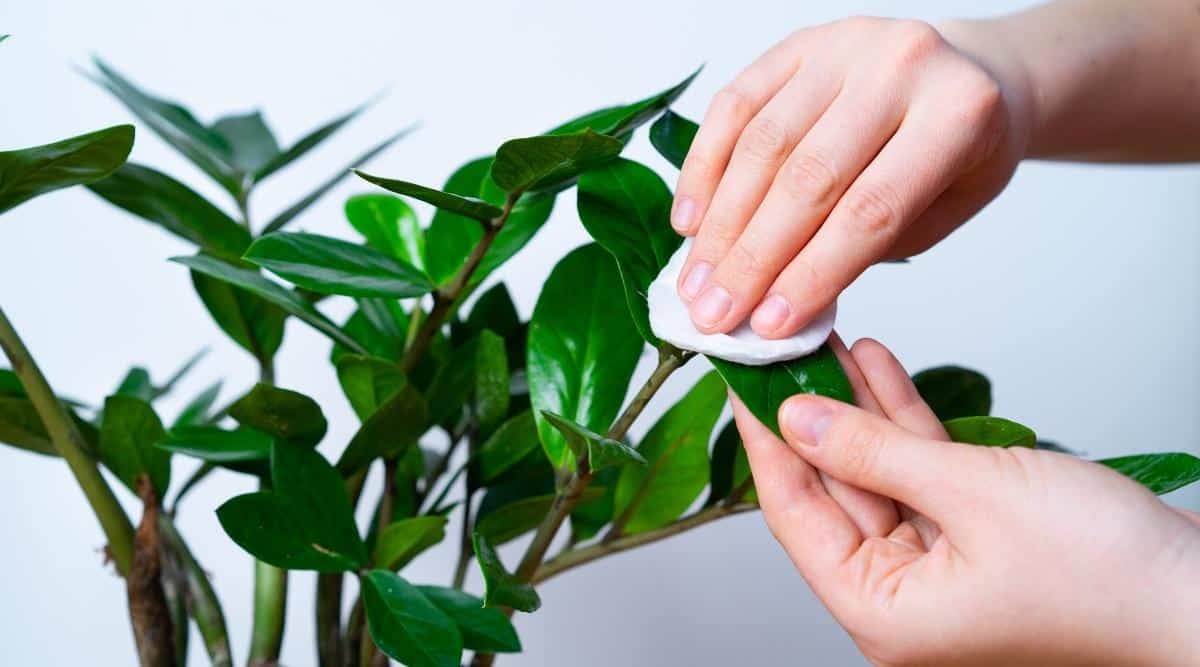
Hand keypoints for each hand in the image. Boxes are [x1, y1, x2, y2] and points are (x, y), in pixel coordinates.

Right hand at [673, 17, 1033, 337]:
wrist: (966, 71)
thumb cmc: (959, 153)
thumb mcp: (944, 210)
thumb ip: (870, 247)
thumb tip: (778, 298)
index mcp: (958, 112)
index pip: (870, 210)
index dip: (812, 274)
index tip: (769, 325)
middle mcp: (900, 65)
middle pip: (808, 178)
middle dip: (753, 258)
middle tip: (715, 315)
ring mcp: (843, 44)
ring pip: (763, 144)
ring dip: (721, 223)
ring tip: (695, 282)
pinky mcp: (798, 42)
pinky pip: (735, 105)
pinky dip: (704, 167)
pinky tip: (690, 220)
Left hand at [732, 337, 1199, 665]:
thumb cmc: (1109, 577)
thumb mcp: (972, 496)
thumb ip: (873, 454)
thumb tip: (798, 419)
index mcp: (883, 613)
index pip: (794, 514)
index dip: (763, 441)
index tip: (738, 382)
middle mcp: (903, 597)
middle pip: (832, 488)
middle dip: (807, 412)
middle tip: (776, 351)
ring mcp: (938, 566)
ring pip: (875, 471)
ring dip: (854, 405)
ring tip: (819, 341)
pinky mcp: (975, 536)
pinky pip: (919, 471)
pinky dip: (901, 421)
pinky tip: (874, 368)